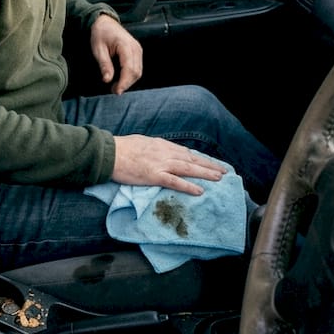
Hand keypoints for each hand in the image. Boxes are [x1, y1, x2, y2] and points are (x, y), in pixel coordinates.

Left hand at [90, 14, 141, 93]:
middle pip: (136, 72)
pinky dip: (130, 76)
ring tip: (116, 86)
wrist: (105, 22)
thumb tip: (107, 80)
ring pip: (138, 71)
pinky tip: (121, 79)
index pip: (129, 68)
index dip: (124, 82)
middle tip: (114, 90)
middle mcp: (135, 48)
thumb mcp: (98, 49)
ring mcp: (138, 50)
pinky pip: (138, 67)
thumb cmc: (100, 34)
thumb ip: (104, 65)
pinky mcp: (137, 52)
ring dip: (129, 81)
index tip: (116, 91)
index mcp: (125, 45)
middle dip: (126, 84)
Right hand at [111, 135, 226, 195]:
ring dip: (206, 173)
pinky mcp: (154, 175)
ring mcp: (161, 164)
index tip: (209, 163)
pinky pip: (176, 182)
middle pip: (192, 159)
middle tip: (224, 171)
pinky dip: (189, 186)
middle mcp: (165, 152)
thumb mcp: (141, 143)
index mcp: (161, 145)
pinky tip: (200, 191)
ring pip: (189, 169)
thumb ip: (153, 148)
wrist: (110, 153)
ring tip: (219, 178)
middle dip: (209, 165)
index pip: (185, 152)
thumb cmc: (121, 148)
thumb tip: (158, 151)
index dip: (199, 158)